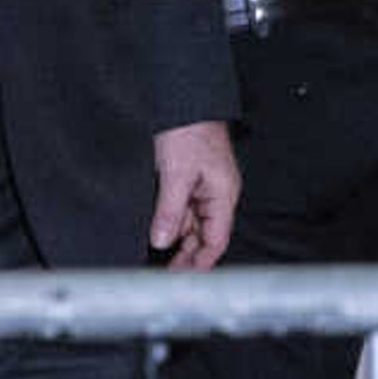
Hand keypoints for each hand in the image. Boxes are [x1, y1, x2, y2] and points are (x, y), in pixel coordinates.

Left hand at [148, 120, 238, 270]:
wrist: (183, 98)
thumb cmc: (189, 130)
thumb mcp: (176, 173)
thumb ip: (170, 211)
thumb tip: (162, 241)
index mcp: (223, 195)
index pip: (216, 241)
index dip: (200, 264)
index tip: (180, 280)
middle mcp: (216, 194)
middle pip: (204, 236)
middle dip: (186, 256)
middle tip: (162, 274)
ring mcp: (202, 186)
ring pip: (190, 223)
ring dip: (174, 238)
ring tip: (154, 257)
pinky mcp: (188, 178)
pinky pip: (181, 207)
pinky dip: (169, 220)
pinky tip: (154, 229)